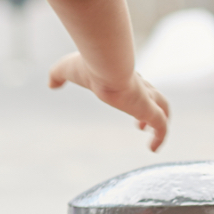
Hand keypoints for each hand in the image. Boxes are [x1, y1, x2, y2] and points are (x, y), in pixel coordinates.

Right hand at [49, 53, 169, 151]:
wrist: (103, 64)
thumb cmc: (86, 65)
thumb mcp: (65, 69)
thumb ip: (57, 76)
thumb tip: (51, 85)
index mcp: (121, 74)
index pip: (132, 83)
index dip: (131, 93)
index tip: (125, 102)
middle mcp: (137, 84)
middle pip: (152, 95)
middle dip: (149, 107)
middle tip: (141, 124)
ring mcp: (145, 97)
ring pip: (162, 109)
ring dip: (158, 123)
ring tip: (150, 136)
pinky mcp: (149, 110)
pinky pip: (162, 126)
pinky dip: (160, 137)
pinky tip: (153, 149)